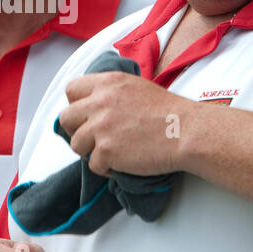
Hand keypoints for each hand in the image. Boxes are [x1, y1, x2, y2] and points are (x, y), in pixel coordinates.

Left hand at [58, 71, 191, 175]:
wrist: (186, 131)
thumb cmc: (168, 112)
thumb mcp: (135, 87)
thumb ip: (111, 93)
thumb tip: (95, 107)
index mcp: (107, 82)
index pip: (72, 89)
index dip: (76, 104)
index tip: (86, 115)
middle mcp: (100, 102)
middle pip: (66, 117)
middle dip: (76, 130)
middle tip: (92, 138)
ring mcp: (101, 127)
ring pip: (76, 144)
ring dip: (90, 151)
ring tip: (111, 152)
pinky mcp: (107, 150)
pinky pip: (93, 165)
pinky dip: (106, 168)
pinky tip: (123, 163)